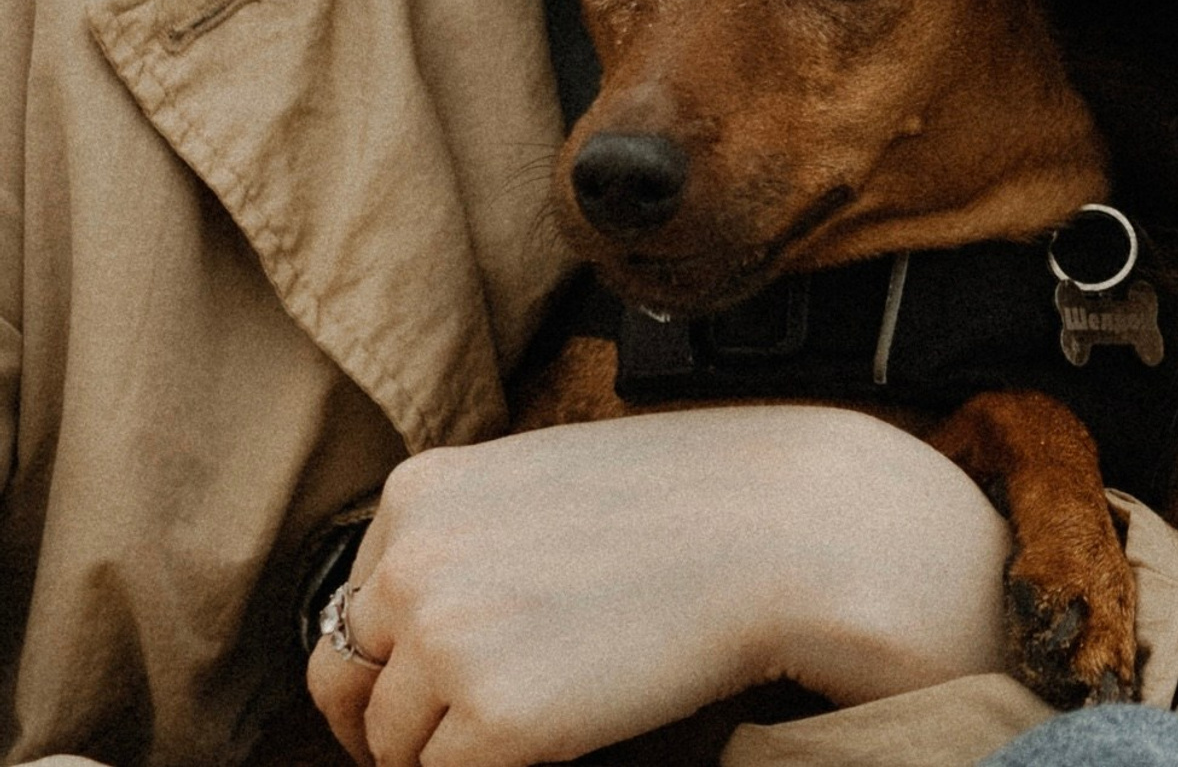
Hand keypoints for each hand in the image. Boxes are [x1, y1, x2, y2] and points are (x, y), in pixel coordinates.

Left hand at [307, 405, 1012, 766]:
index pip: (355, 606)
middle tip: (465, 730)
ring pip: (394, 747)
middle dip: (395, 718)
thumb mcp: (546, 481)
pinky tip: (572, 732)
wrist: (788, 526)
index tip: (442, 677)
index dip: (394, 655)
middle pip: (347, 683)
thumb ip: (465, 535)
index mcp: (421, 490)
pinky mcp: (493, 719)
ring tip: (548, 714)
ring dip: (451, 749)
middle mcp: (412, 560)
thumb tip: (406, 622)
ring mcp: (446, 640)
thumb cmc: (686, 498)